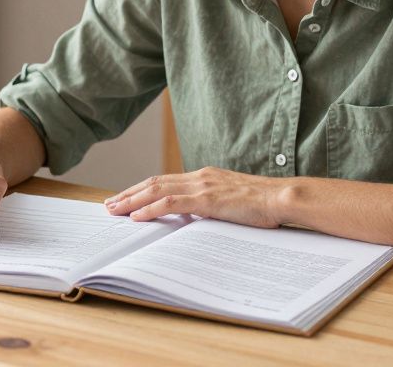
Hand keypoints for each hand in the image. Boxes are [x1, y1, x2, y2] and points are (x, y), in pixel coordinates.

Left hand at [103, 166, 292, 228]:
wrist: (283, 198)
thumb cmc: (263, 204)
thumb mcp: (231, 201)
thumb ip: (212, 204)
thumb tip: (196, 217)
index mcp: (204, 176)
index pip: (164, 180)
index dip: (141, 189)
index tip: (125, 198)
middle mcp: (199, 176)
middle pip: (154, 182)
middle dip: (129, 193)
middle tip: (109, 204)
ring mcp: (203, 186)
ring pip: (157, 190)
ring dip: (132, 200)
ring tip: (114, 210)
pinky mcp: (208, 199)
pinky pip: (172, 203)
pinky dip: (151, 209)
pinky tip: (137, 216)